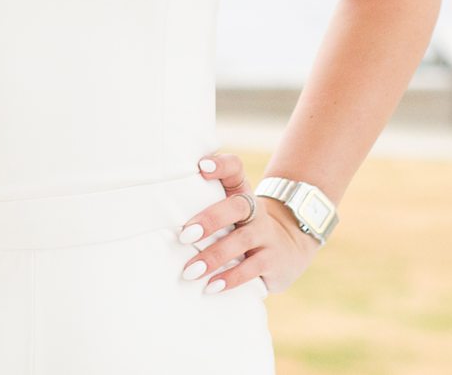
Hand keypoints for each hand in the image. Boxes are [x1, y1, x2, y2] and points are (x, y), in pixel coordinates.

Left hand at [177, 149, 320, 295]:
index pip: (235, 169)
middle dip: (210, 219)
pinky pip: (252, 269)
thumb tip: (161, 214)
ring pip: (241, 241)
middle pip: (236, 206)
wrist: (290, 246)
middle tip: (184, 235)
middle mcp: (255, 211)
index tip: (201, 167)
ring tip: (190, 271)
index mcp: (241, 193)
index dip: (221, 165)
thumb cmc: (243, 227)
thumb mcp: (231, 211)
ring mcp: (266, 235)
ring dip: (214, 256)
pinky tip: (211, 286)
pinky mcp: (273, 260)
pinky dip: (230, 278)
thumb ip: (204, 205)